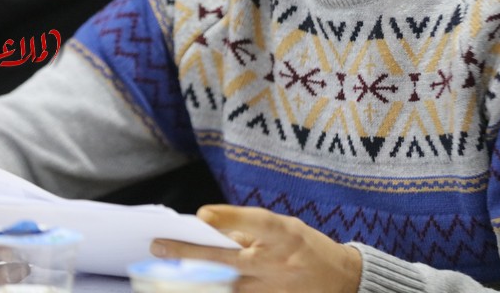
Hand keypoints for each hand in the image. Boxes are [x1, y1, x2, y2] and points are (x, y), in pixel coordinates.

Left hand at [151, 205, 361, 292]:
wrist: (340, 282)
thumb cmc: (306, 248)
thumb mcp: (285, 229)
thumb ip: (250, 230)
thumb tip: (210, 230)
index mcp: (285, 235)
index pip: (257, 223)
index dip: (230, 218)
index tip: (202, 215)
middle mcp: (277, 262)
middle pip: (227, 258)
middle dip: (190, 252)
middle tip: (159, 245)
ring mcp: (272, 288)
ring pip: (225, 284)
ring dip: (194, 275)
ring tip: (164, 268)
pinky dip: (213, 289)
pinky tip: (192, 283)